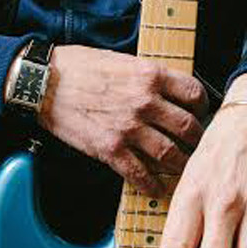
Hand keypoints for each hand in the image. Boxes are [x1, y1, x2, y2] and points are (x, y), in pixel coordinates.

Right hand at [18, 44, 209, 195]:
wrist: (44, 83)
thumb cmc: (78, 66)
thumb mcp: (120, 59)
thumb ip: (146, 75)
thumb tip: (167, 90)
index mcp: (149, 75)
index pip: (194, 93)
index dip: (202, 105)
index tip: (199, 112)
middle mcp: (145, 102)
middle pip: (189, 128)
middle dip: (197, 139)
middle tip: (196, 145)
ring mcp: (129, 128)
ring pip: (171, 155)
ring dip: (180, 165)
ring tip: (181, 168)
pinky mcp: (111, 150)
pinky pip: (141, 175)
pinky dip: (152, 185)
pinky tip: (155, 188)